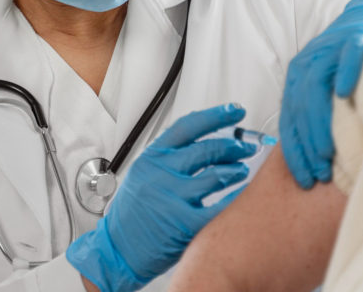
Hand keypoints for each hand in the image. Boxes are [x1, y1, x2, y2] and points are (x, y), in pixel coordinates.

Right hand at [67, 104, 257, 291]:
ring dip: (236, 170)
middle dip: (234, 145)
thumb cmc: (131, 215)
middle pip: (208, 149)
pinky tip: (242, 195)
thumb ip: (169, 158)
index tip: (235, 112)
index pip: (189, 126)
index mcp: (151, 158)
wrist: (116, 251)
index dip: (217, 116)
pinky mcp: (183, 224)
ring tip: (242, 171)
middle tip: (247, 147)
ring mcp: (172, 198)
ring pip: (216, 175)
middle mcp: (161, 173)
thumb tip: (208, 141)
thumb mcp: (143, 175)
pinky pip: (219, 206)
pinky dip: (235, 198)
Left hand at [280, 0, 362, 188]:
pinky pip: (348, 56)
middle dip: (307, 144)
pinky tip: (344, 93)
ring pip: (317, 85)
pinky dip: (344, 72)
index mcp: (297, 77)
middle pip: (300, 107)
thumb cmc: (351, 63)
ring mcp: (332, 48)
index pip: (290, 120)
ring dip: (320, 120)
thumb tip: (318, 163)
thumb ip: (319, 116)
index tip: (304, 179)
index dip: (295, 152)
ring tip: (328, 150)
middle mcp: (309, 62)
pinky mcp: (357, 37)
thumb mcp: (328, 88)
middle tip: (320, 172)